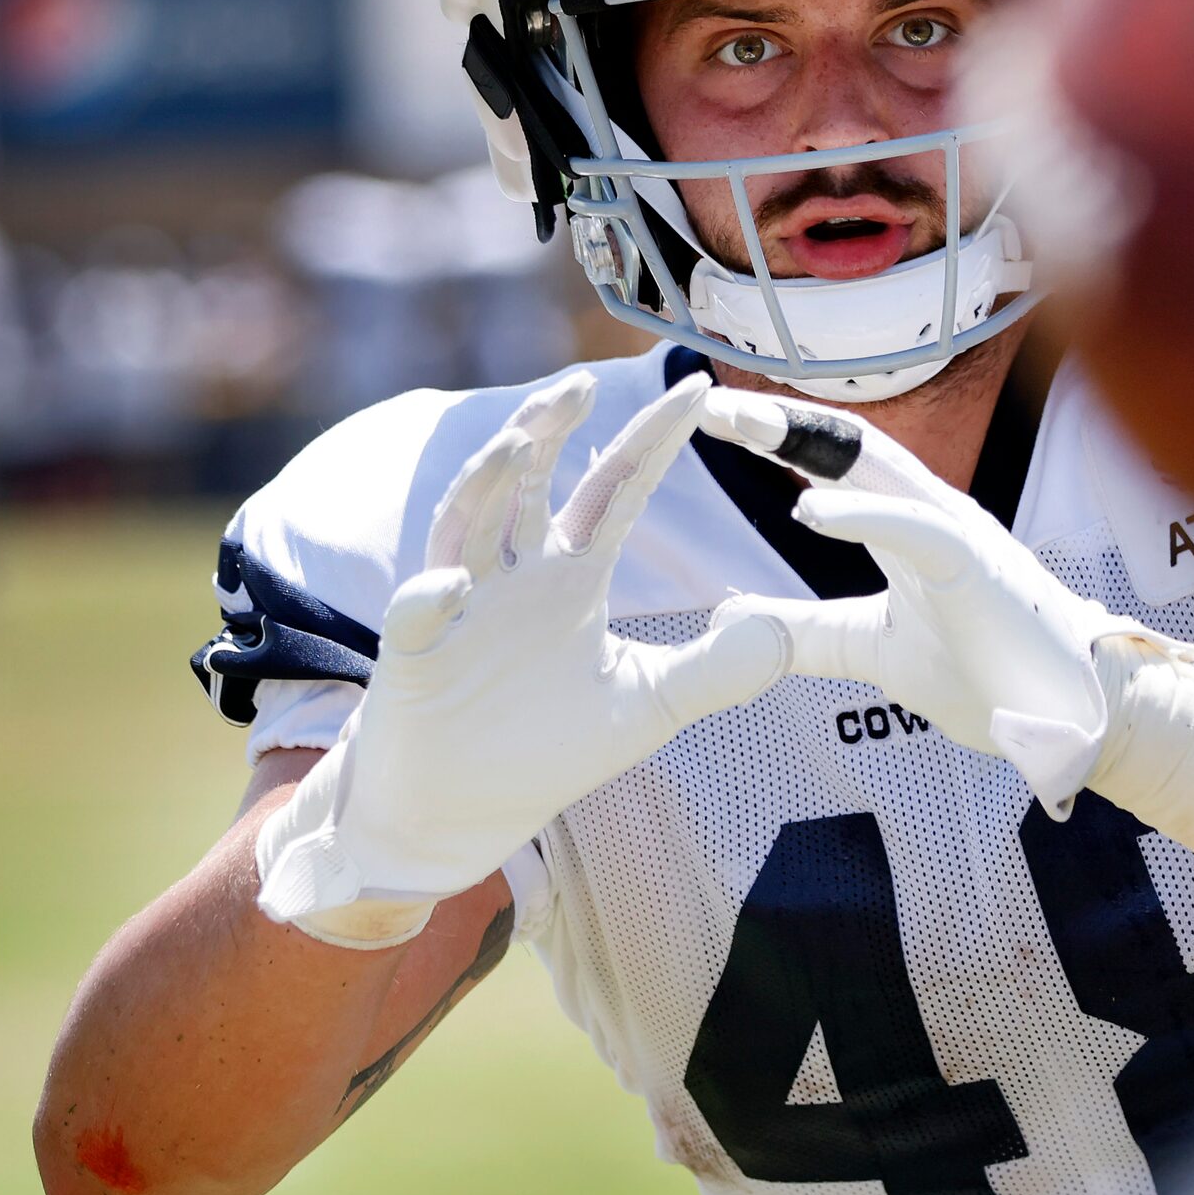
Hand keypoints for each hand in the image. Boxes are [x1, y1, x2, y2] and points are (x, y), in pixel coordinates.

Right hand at [255, 371, 789, 946]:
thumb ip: (714, 671)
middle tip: (580, 384)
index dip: (654, 439)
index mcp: (573, 575)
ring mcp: (458, 606)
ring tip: (516, 440)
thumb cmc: (549, 749)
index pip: (617, 489)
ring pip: (468, 523)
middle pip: (531, 483)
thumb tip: (781, 634)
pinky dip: (431, 595)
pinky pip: (417, 612)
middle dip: (549, 430)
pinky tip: (455, 584)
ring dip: (488, 482)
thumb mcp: (649, 708)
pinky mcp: (412, 654)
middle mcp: (514, 573)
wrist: (466, 810)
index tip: (698, 390)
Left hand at [701, 387, 1193, 866]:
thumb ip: (809, 629)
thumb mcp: (872, 650)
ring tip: (742, 426)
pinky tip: (808, 508)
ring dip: (805, 443)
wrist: (1075, 718)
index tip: (709, 422)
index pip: (834, 465)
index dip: (776, 439)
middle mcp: (932, 516)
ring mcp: (958, 536)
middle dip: (777, 423)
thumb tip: (733, 617)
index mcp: (909, 529)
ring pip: (879, 467)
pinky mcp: (977, 570)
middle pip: (847, 447)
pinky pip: (915, 529)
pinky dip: (862, 513)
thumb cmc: (992, 677)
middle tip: (708, 406)